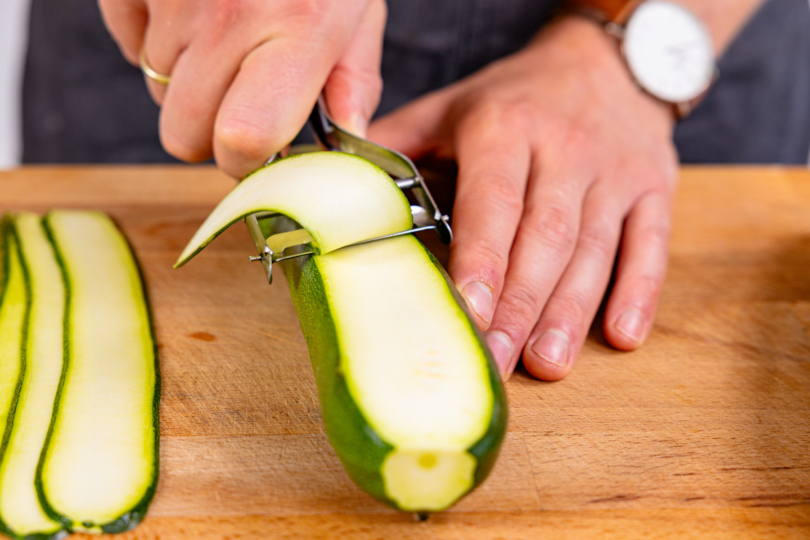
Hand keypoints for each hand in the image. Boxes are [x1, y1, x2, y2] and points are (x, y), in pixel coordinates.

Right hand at [100, 0, 385, 177]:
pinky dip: (152, 38)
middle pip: (183, 135)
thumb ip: (351, 83)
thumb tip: (346, 143)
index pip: (244, 141)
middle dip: (208, 132)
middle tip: (238, 99)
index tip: (258, 148)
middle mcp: (231, 17)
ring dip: (187, 79)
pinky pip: (126, 41)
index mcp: (297, 35)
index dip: (245, 159)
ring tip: (225, 35)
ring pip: (155, 88)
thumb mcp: (358, 13)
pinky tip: (190, 12)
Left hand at [369, 16, 677, 380]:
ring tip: (547, 363)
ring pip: (594, 249)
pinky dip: (639, 292)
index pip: (493, 201)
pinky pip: (651, 244)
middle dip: (519, 305)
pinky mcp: (654, 188)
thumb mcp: (454, 104)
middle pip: (544, 237)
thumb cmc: (519, 95)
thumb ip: (398, 144)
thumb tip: (339, 187)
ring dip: (571, 311)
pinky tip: (622, 337)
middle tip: (496, 362)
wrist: (606, 63)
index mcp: (505, 127)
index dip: (483, 259)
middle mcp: (564, 149)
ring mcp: (614, 171)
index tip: (467, 312)